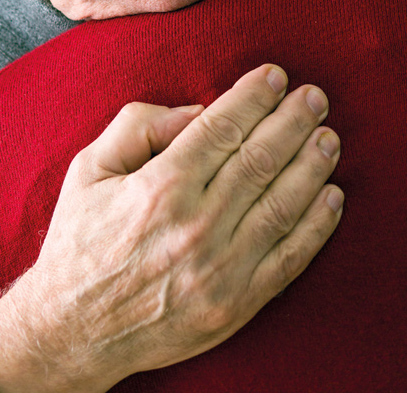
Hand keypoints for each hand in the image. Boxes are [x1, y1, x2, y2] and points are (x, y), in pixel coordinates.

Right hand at [0, 64, 341, 392]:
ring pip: (282, 204)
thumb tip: (196, 112)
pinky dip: (316, 226)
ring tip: (328, 136)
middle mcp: (195, 225)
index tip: (275, 76)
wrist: (75, 328)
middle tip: (313, 96)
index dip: (253, 97)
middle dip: (292, 121)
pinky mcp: (236, 304)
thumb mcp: (88, 168)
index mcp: (158, 187)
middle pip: (259, 159)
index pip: (221, 128)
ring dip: (312, 165)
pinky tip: (331, 197)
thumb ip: (137, 127)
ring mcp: (220, 269)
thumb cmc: (80, 240)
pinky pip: (289, 258)